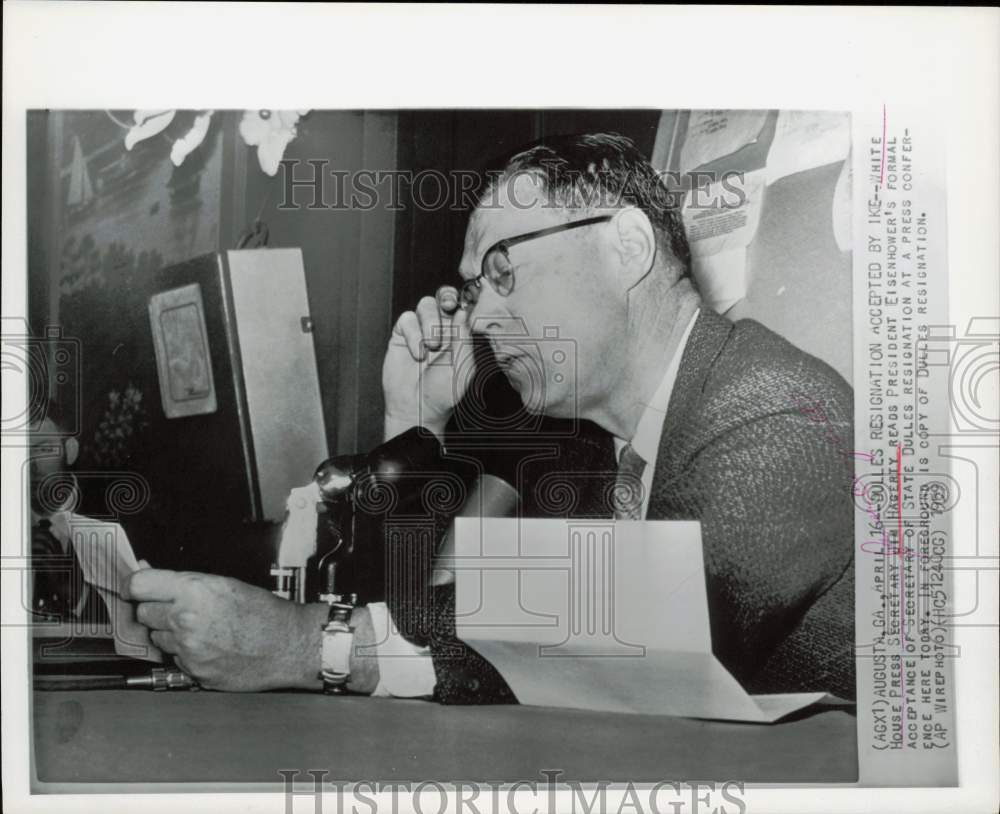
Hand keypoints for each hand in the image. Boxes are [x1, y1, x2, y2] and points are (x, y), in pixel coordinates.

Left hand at [126, 569, 327, 691]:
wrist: (288, 646)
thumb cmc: (265, 613)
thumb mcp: (226, 584)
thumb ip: (185, 581)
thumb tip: (150, 573)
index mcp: (195, 592)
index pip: (138, 585)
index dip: (136, 585)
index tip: (136, 587)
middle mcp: (186, 620)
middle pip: (143, 613)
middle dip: (156, 609)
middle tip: (178, 607)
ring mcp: (188, 649)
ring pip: (156, 637)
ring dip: (170, 632)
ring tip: (200, 627)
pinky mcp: (193, 671)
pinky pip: (174, 658)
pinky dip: (185, 652)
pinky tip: (208, 645)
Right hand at [382, 289, 474, 440]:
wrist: (417, 409)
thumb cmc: (444, 393)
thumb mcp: (462, 366)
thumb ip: (463, 338)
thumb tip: (463, 311)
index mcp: (461, 333)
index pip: (464, 306)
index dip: (465, 298)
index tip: (466, 301)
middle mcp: (442, 328)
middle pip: (444, 296)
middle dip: (446, 297)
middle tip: (448, 306)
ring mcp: (421, 330)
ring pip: (426, 304)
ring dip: (430, 322)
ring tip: (432, 346)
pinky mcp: (402, 335)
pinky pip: (407, 319)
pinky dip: (413, 334)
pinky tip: (418, 354)